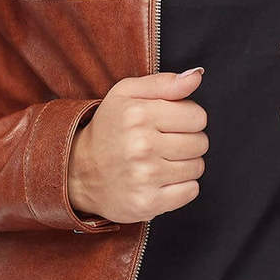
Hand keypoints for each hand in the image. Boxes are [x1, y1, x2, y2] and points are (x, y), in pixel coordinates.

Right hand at [66, 68, 208, 223]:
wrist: (78, 172)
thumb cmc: (108, 128)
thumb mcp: (127, 93)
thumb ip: (165, 82)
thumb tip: (196, 76)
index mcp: (138, 114)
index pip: (198, 116)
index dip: (187, 118)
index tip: (169, 123)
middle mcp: (141, 145)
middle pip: (200, 142)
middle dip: (187, 141)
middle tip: (163, 143)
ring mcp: (144, 177)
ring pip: (197, 167)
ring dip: (184, 164)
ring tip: (160, 160)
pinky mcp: (147, 203)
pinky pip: (191, 191)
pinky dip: (181, 187)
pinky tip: (161, 179)